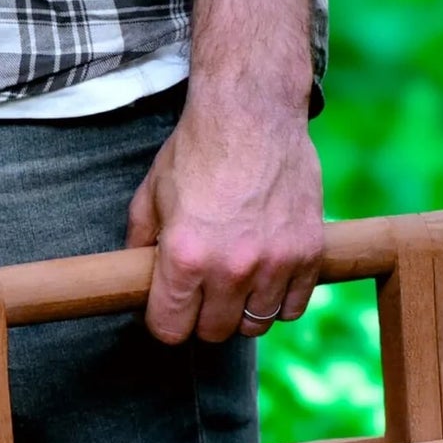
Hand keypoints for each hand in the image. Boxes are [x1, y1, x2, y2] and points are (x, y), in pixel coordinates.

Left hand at [126, 96, 324, 343]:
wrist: (253, 109)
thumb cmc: (198, 149)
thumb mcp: (152, 194)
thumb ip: (141, 242)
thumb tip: (135, 278)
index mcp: (185, 257)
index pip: (170, 329)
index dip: (166, 322)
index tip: (172, 309)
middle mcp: (230, 267)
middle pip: (213, 333)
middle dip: (204, 317)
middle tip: (205, 292)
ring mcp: (273, 263)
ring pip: (254, 325)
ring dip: (243, 311)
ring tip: (238, 284)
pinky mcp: (307, 253)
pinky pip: (292, 308)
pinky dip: (280, 300)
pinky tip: (269, 278)